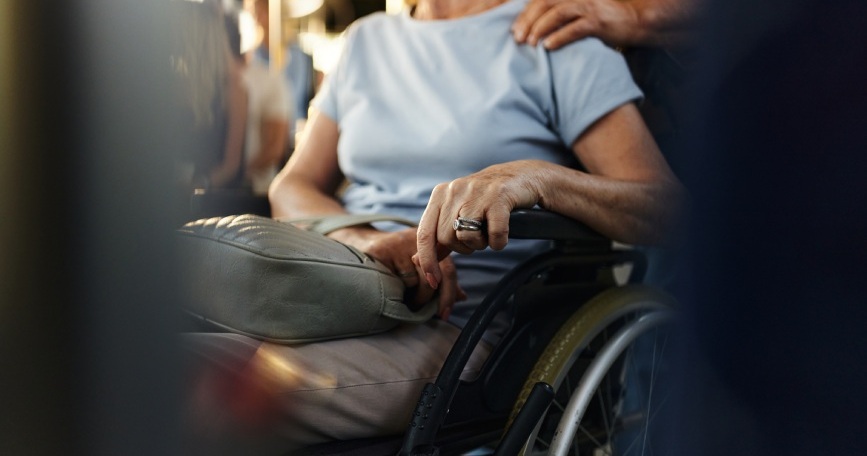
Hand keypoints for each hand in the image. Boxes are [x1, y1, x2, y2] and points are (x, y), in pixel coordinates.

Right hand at [340, 226, 464, 318]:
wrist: (361, 243)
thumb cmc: (394, 261)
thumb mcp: (420, 270)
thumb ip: (441, 281)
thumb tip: (462, 296)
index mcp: (433, 243)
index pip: (449, 270)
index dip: (449, 293)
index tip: (445, 314)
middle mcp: (422, 239)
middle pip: (438, 273)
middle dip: (434, 298)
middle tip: (426, 312)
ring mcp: (402, 242)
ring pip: (418, 280)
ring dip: (414, 297)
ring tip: (404, 298)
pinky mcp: (383, 249)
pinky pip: (397, 279)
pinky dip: (396, 291)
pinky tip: (390, 288)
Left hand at [415, 161, 545, 288]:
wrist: (519, 177)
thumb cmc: (485, 200)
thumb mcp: (457, 213)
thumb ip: (437, 236)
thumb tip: (417, 260)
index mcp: (440, 195)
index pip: (424, 233)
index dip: (427, 261)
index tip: (433, 281)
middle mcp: (454, 191)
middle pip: (447, 239)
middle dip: (462, 248)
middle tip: (477, 237)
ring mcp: (476, 193)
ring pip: (467, 238)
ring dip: (480, 244)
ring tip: (488, 231)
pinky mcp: (498, 197)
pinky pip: (494, 235)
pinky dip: (499, 242)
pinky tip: (502, 234)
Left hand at [512, 0, 640, 49]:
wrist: (638, 20)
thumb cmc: (606, 21)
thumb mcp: (581, 14)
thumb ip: (562, 17)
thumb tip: (537, 30)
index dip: (525, 13)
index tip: (515, 29)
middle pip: (545, 4)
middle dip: (528, 21)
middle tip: (518, 38)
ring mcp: (589, 8)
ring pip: (557, 14)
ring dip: (540, 28)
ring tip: (530, 43)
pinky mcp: (599, 22)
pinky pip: (575, 28)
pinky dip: (559, 37)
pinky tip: (548, 46)